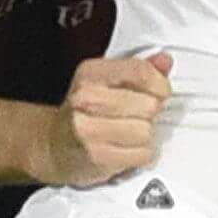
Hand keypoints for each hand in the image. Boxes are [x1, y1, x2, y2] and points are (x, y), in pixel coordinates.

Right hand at [34, 52, 173, 185]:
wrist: (53, 146)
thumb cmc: (84, 114)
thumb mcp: (105, 83)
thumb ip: (137, 70)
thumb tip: (164, 61)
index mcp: (91, 73)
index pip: (141, 72)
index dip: (160, 85)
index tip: (158, 94)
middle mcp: (86, 98)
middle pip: (149, 104)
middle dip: (150, 115)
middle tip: (136, 118)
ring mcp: (88, 128)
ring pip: (146, 131)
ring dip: (145, 138)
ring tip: (128, 136)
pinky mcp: (96, 155)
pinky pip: (141, 154)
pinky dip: (140, 155)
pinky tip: (125, 150)